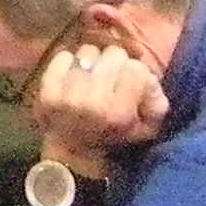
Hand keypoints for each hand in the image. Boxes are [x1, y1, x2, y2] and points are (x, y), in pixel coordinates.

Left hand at [30, 43, 168, 178]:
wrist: (73, 153)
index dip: (136, 73)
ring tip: (92, 78)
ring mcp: (67, 96)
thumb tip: (150, 78)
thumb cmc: (113, 136)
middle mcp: (93, 103)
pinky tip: (73, 77)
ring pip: (89, 52)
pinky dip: (70, 62)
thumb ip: (158, 102)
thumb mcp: (147, 129)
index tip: (130, 84)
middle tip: (111, 79)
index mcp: (119, 113)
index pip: (135, 68)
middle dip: (115, 65)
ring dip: (93, 62)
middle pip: (113, 54)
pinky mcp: (47, 91)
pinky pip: (64, 57)